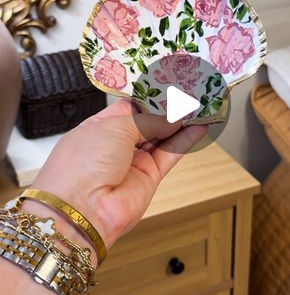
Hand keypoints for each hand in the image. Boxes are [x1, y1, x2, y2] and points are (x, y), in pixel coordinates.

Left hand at [31, 100, 207, 253]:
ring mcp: (133, 162)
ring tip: (201, 105)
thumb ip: (147, 120)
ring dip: (181, 122)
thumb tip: (170, 118)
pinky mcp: (149, 177)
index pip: (129, 108)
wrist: (82, 210)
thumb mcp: (114, 127)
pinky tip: (200, 126)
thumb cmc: (84, 162)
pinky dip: (186, 140)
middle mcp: (115, 145)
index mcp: (98, 127)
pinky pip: (170, 154)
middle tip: (191, 92)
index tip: (170, 85)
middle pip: (148, 122)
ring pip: (162, 137)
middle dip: (168, 108)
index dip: (150, 97)